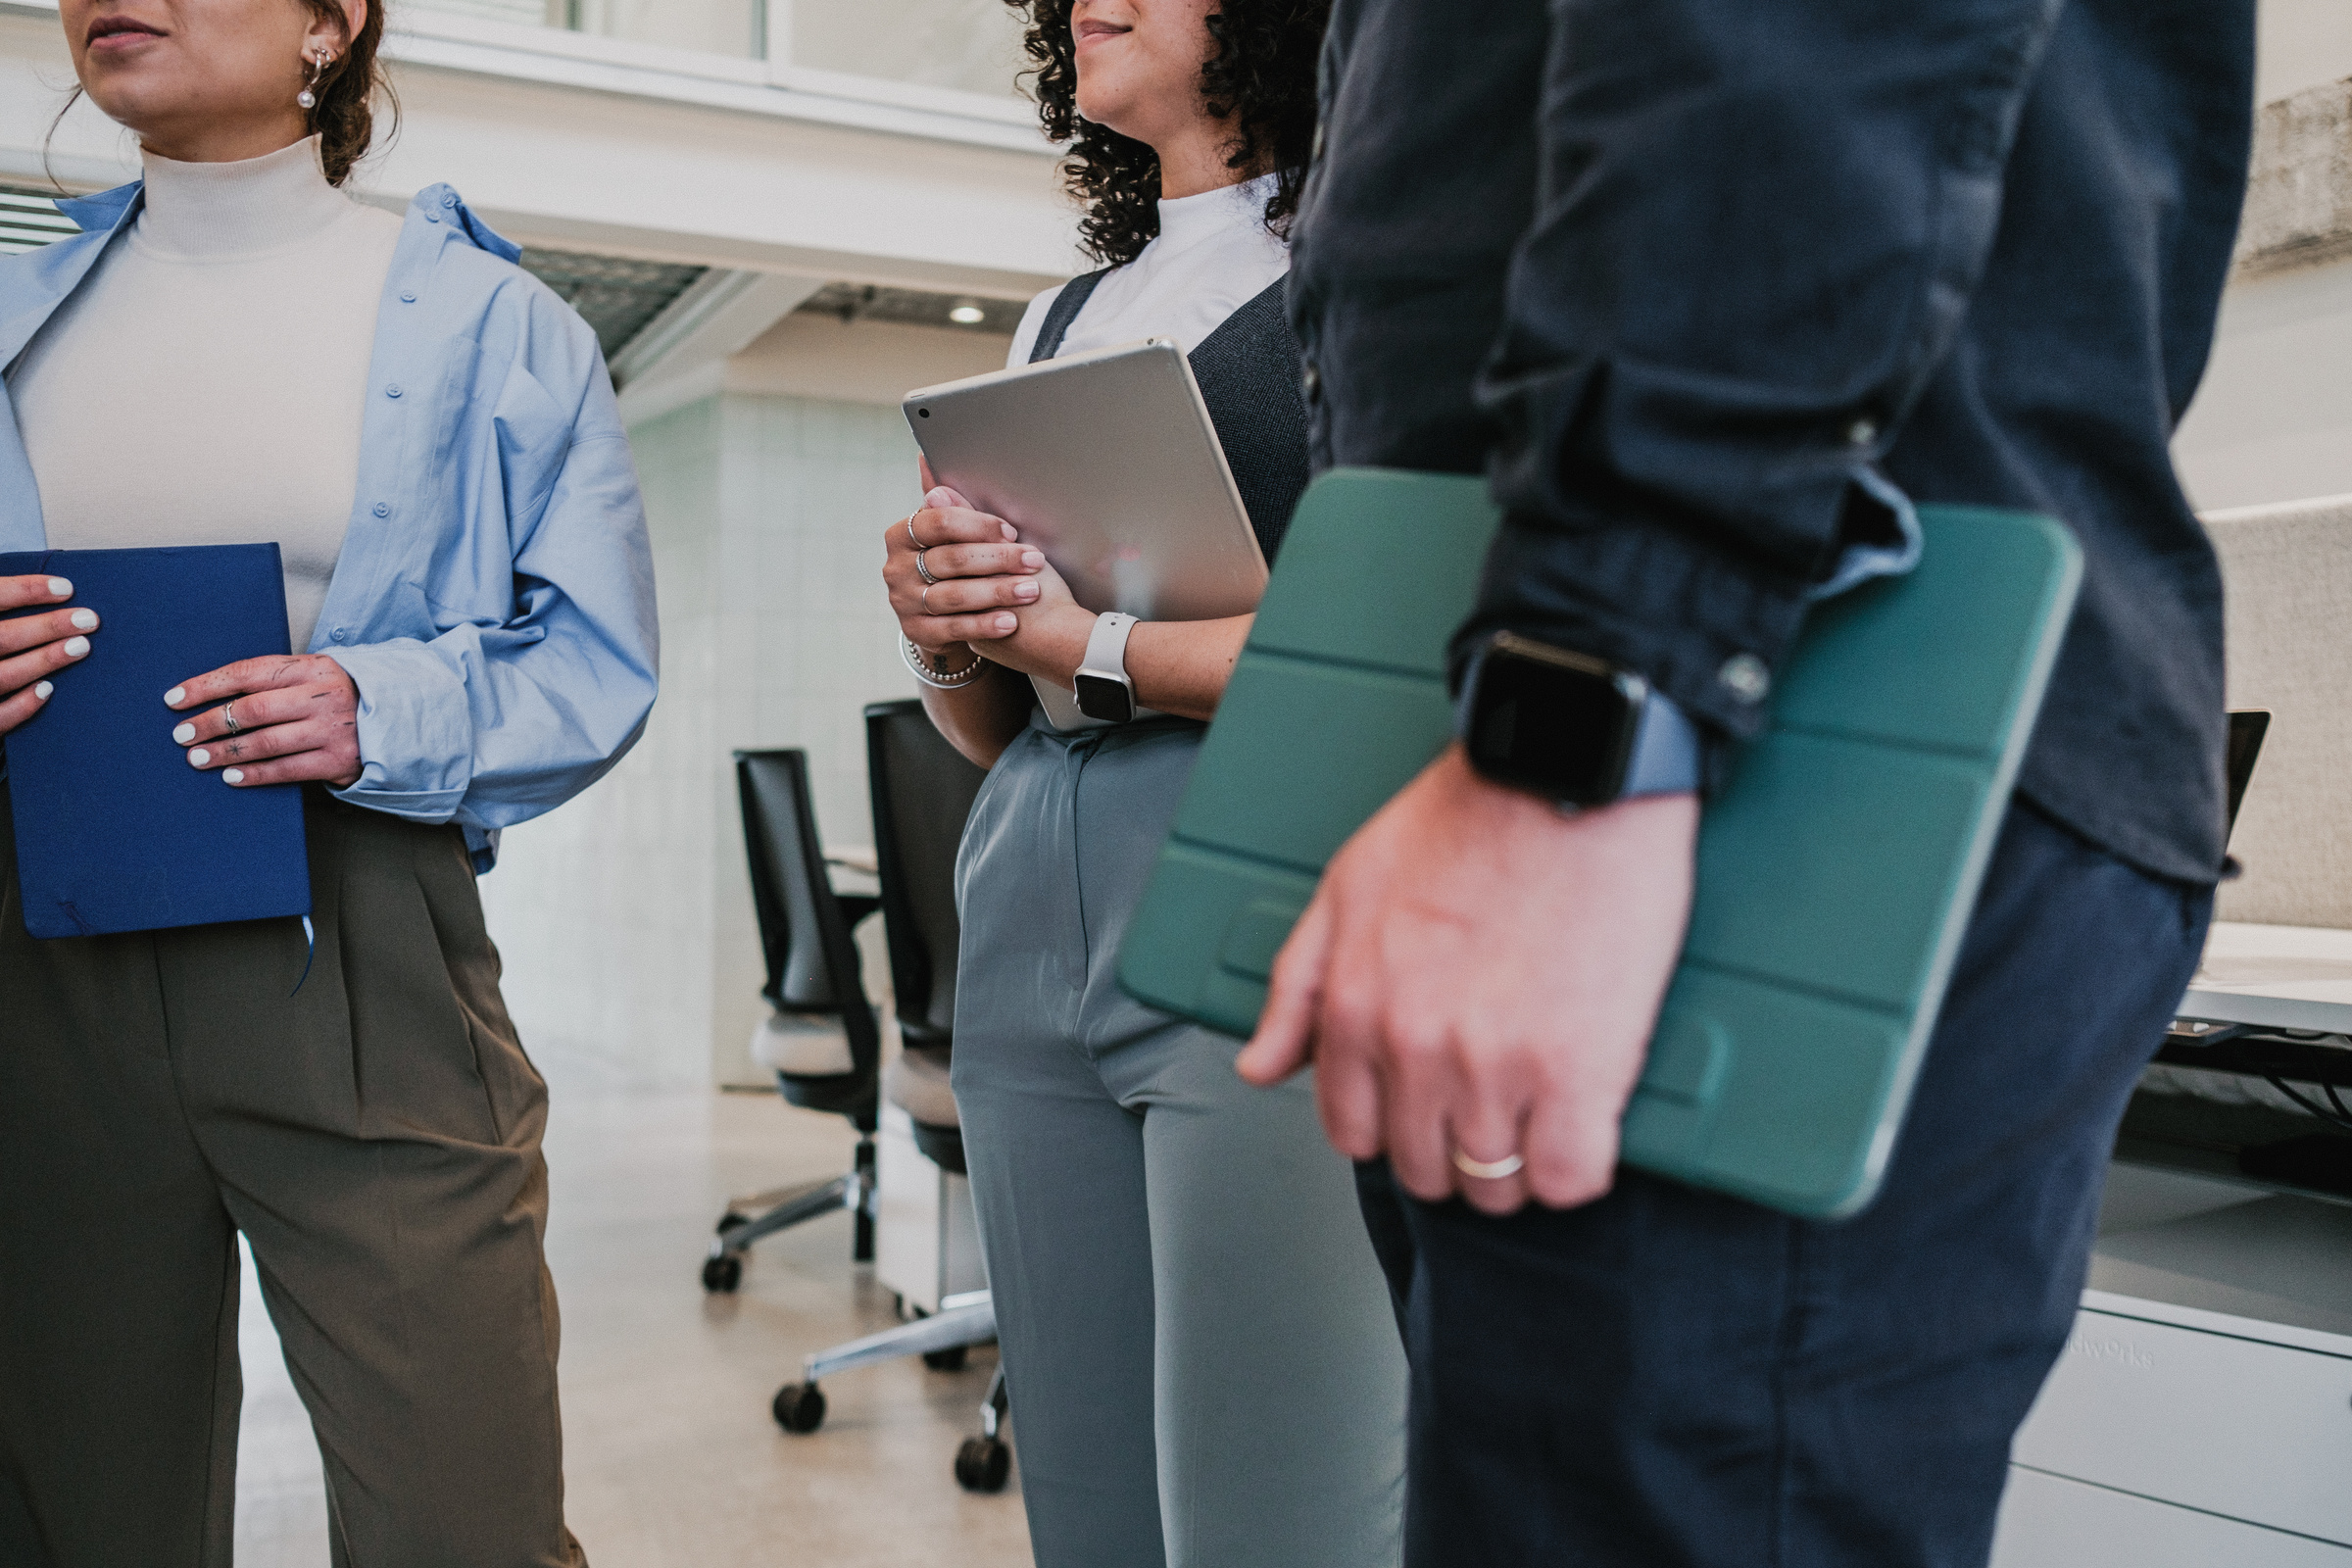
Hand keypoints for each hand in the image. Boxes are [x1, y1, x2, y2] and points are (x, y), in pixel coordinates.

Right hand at [0, 575, 99, 736]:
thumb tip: (38, 591)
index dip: (25, 591)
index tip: (66, 588)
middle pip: (1, 638)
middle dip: (47, 627)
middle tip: (88, 620)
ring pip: (3, 675)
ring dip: (44, 660)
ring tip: (81, 646)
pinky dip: (22, 705)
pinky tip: (48, 689)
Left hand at [166, 654, 361, 788]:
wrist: (397, 721)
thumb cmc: (339, 698)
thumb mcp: (313, 676)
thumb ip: (275, 681)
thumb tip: (214, 696)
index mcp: (311, 668)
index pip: (248, 673)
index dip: (207, 686)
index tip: (175, 699)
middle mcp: (322, 697)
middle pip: (254, 710)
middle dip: (211, 723)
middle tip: (182, 734)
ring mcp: (332, 730)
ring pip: (267, 743)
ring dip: (226, 752)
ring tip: (198, 758)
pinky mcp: (338, 760)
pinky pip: (287, 770)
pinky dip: (255, 774)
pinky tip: (231, 776)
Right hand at [885, 484, 1046, 664]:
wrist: (948, 614)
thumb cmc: (959, 562)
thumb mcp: (957, 534)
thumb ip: (951, 506)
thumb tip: (925, 458)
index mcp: (901, 534)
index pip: (940, 522)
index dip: (979, 526)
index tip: (1012, 532)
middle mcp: (895, 568)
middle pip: (952, 560)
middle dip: (999, 559)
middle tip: (1035, 559)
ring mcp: (903, 602)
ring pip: (955, 595)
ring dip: (998, 592)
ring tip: (1031, 590)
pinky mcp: (917, 632)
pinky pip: (954, 628)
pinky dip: (985, 625)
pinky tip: (1011, 621)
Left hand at [1236, 745, 1697, 1215]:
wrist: (1565, 768)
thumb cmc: (1468, 813)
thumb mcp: (1347, 885)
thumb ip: (1299, 985)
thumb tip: (1262, 1065)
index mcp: (1357, 1006)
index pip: (1353, 1130)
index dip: (1392, 1130)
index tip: (1425, 1113)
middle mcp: (1415, 1046)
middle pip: (1426, 1168)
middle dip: (1454, 1153)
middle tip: (1488, 1114)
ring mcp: (1496, 1065)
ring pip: (1495, 1185)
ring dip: (1516, 1168)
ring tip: (1539, 1120)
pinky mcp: (1579, 1069)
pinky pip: (1571, 1177)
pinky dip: (1576, 1169)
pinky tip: (1582, 1130)